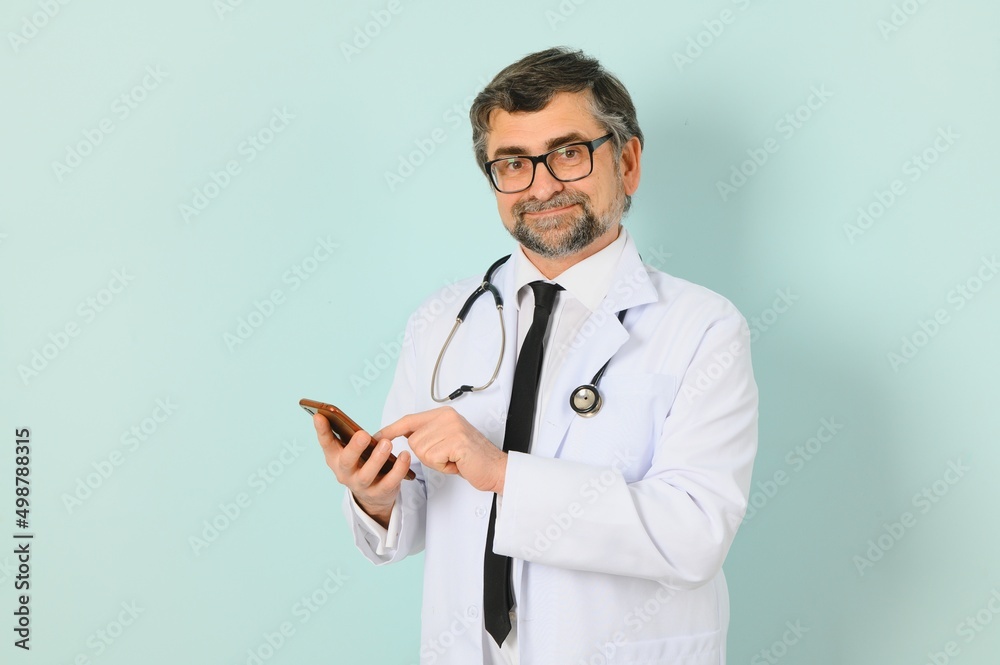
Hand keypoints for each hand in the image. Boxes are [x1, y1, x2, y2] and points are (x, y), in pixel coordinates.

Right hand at [313, 413, 410, 527]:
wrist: (373, 496)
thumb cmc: (361, 463)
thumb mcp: (352, 451)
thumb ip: (348, 436)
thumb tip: (340, 415)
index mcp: (335, 459)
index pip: (326, 444)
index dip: (321, 430)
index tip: (319, 415)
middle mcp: (345, 473)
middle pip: (346, 462)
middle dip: (354, 448)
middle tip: (363, 434)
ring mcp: (361, 485)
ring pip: (367, 474)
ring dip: (377, 458)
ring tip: (387, 444)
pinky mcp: (379, 493)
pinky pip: (389, 482)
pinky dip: (399, 469)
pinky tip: (405, 455)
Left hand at [375, 406, 506, 494]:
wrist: (496, 469)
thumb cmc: (471, 459)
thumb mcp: (447, 440)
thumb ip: (428, 434)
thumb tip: (404, 437)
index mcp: (443, 414)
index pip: (409, 420)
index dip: (391, 430)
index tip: (377, 438)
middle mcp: (447, 417)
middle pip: (414, 441)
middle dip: (427, 455)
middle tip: (448, 457)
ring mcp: (452, 428)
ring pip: (421, 451)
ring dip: (436, 462)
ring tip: (454, 460)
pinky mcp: (455, 441)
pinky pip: (432, 458)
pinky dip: (443, 467)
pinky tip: (457, 463)